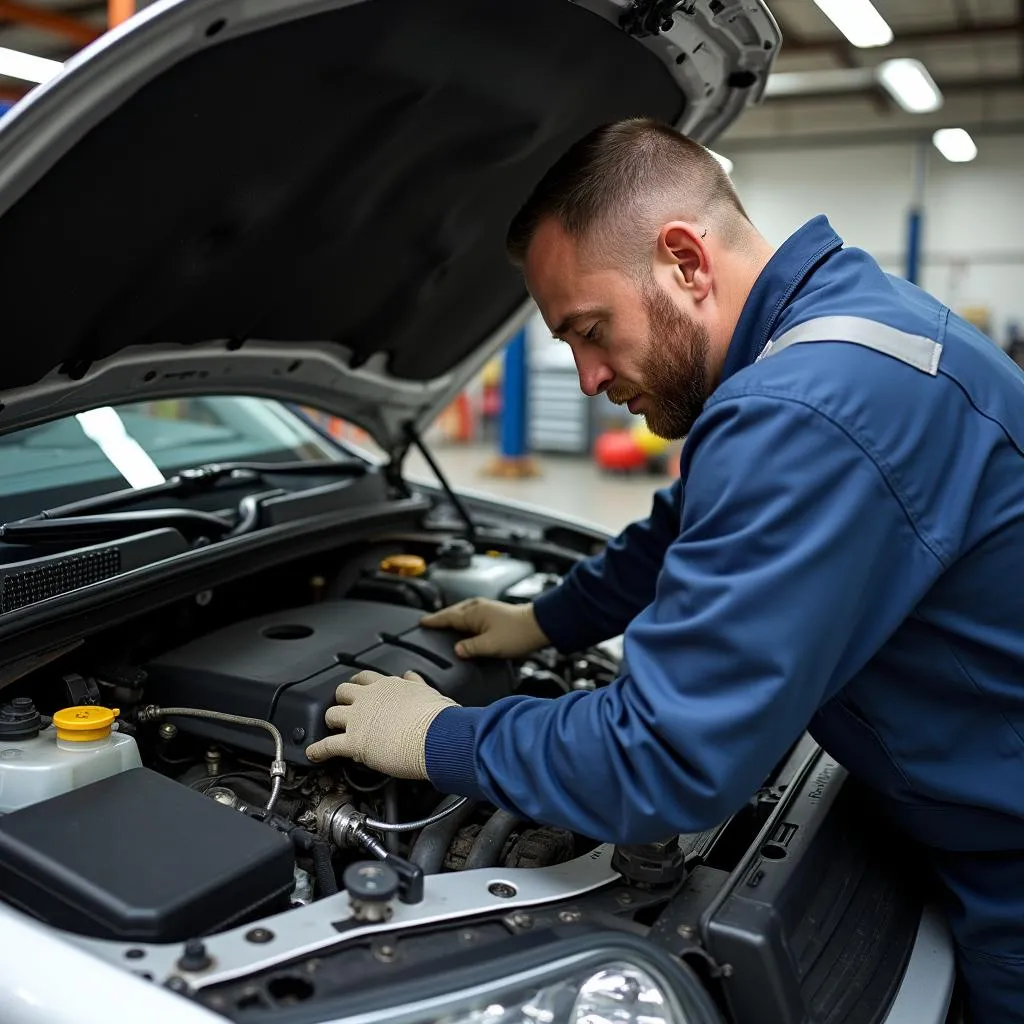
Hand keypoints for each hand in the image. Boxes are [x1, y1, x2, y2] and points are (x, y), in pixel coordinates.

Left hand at [305, 670, 457, 777]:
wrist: (436, 736)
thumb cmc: (438, 718)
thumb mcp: (429, 691)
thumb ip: (416, 683)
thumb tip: (411, 676)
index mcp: (388, 686)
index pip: (365, 678)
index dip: (359, 685)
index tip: (358, 690)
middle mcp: (369, 698)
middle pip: (343, 692)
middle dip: (341, 700)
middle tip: (343, 709)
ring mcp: (359, 719)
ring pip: (332, 715)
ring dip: (329, 722)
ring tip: (328, 730)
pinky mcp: (354, 742)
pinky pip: (327, 745)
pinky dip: (317, 750)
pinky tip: (313, 753)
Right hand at [420, 598, 549, 658]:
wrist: (539, 626)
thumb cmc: (518, 634)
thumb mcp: (490, 646)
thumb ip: (470, 648)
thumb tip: (457, 650)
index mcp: (473, 613)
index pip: (447, 617)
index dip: (434, 621)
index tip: (422, 622)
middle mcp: (478, 607)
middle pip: (453, 612)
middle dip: (441, 617)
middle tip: (429, 622)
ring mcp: (487, 608)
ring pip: (463, 612)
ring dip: (452, 617)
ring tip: (445, 624)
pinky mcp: (494, 612)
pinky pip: (472, 614)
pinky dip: (464, 619)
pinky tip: (466, 626)